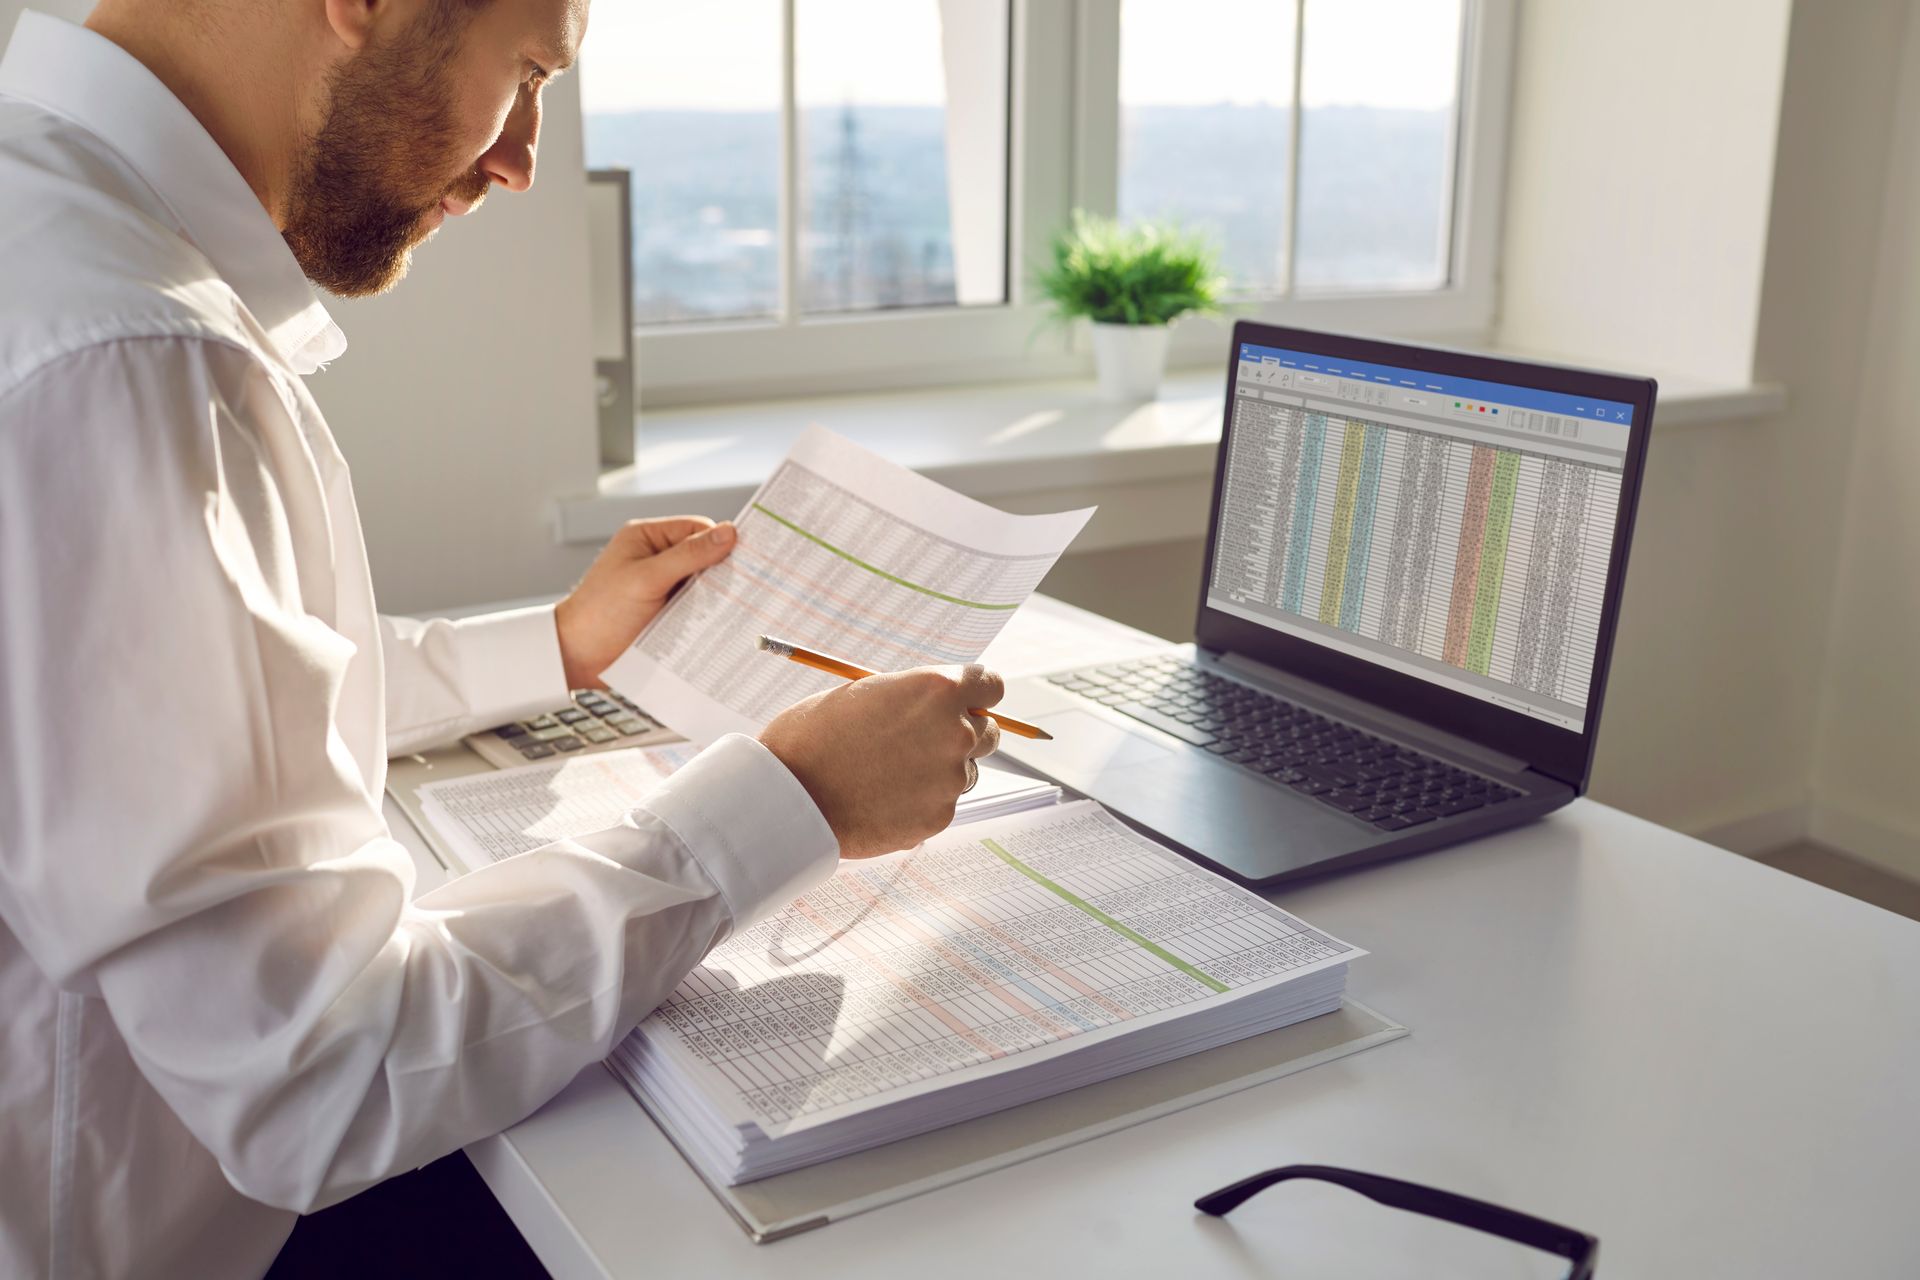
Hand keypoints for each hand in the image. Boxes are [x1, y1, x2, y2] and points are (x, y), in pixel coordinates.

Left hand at [553, 517, 735, 688]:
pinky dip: (709, 614)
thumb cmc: (601, 613)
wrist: (579, 658)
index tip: (748, 556)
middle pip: (704, 556)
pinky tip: (722, 622)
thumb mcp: (646, 578)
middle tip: (749, 583)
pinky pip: (698, 608)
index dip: (720, 541)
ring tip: (737, 607)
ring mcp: (664, 587)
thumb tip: (727, 533)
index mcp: (647, 538)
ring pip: (704, 584)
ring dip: (717, 596)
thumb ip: (687, 555)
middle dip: (722, 570)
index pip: (697, 529)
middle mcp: (657, 559)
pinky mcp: (668, 613)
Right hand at [759, 664, 1004, 858]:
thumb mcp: (864, 694)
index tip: (966, 703)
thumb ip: (910, 698)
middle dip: (964, 733)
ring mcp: (951, 778)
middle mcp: (955, 731)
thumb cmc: (814, 737)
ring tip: (888, 774)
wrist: (790, 797)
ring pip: (964, 771)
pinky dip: (920, 803)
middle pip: (988, 731)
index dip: (977, 694)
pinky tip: (881, 799)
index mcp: (937, 690)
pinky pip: (941, 804)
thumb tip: (937, 706)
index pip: (991, 686)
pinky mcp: (940, 817)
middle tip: (922, 742)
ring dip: (939, 771)